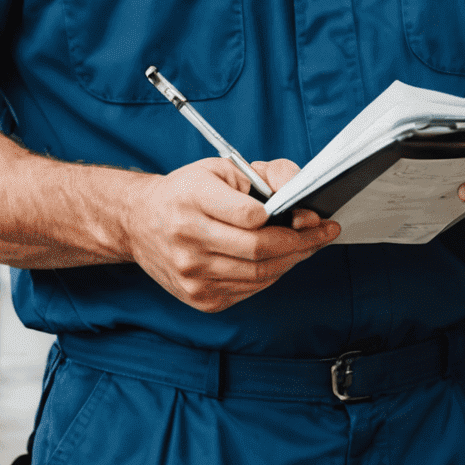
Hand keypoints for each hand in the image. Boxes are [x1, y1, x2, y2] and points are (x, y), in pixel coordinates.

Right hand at [119, 157, 338, 312]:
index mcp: (192, 198)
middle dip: (303, 242)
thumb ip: (265, 174)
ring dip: (293, 260)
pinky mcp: (199, 297)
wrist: (139, 224)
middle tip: (325, 231)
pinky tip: (281, 260)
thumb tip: (300, 193)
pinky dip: (272, 275)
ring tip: (310, 245)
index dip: (286, 216)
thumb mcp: (221, 167)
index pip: (250, 216)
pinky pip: (249, 289)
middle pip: (260, 250)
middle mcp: (187, 239)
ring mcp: (192, 274)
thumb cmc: (186, 192)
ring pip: (259, 274)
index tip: (310, 214)